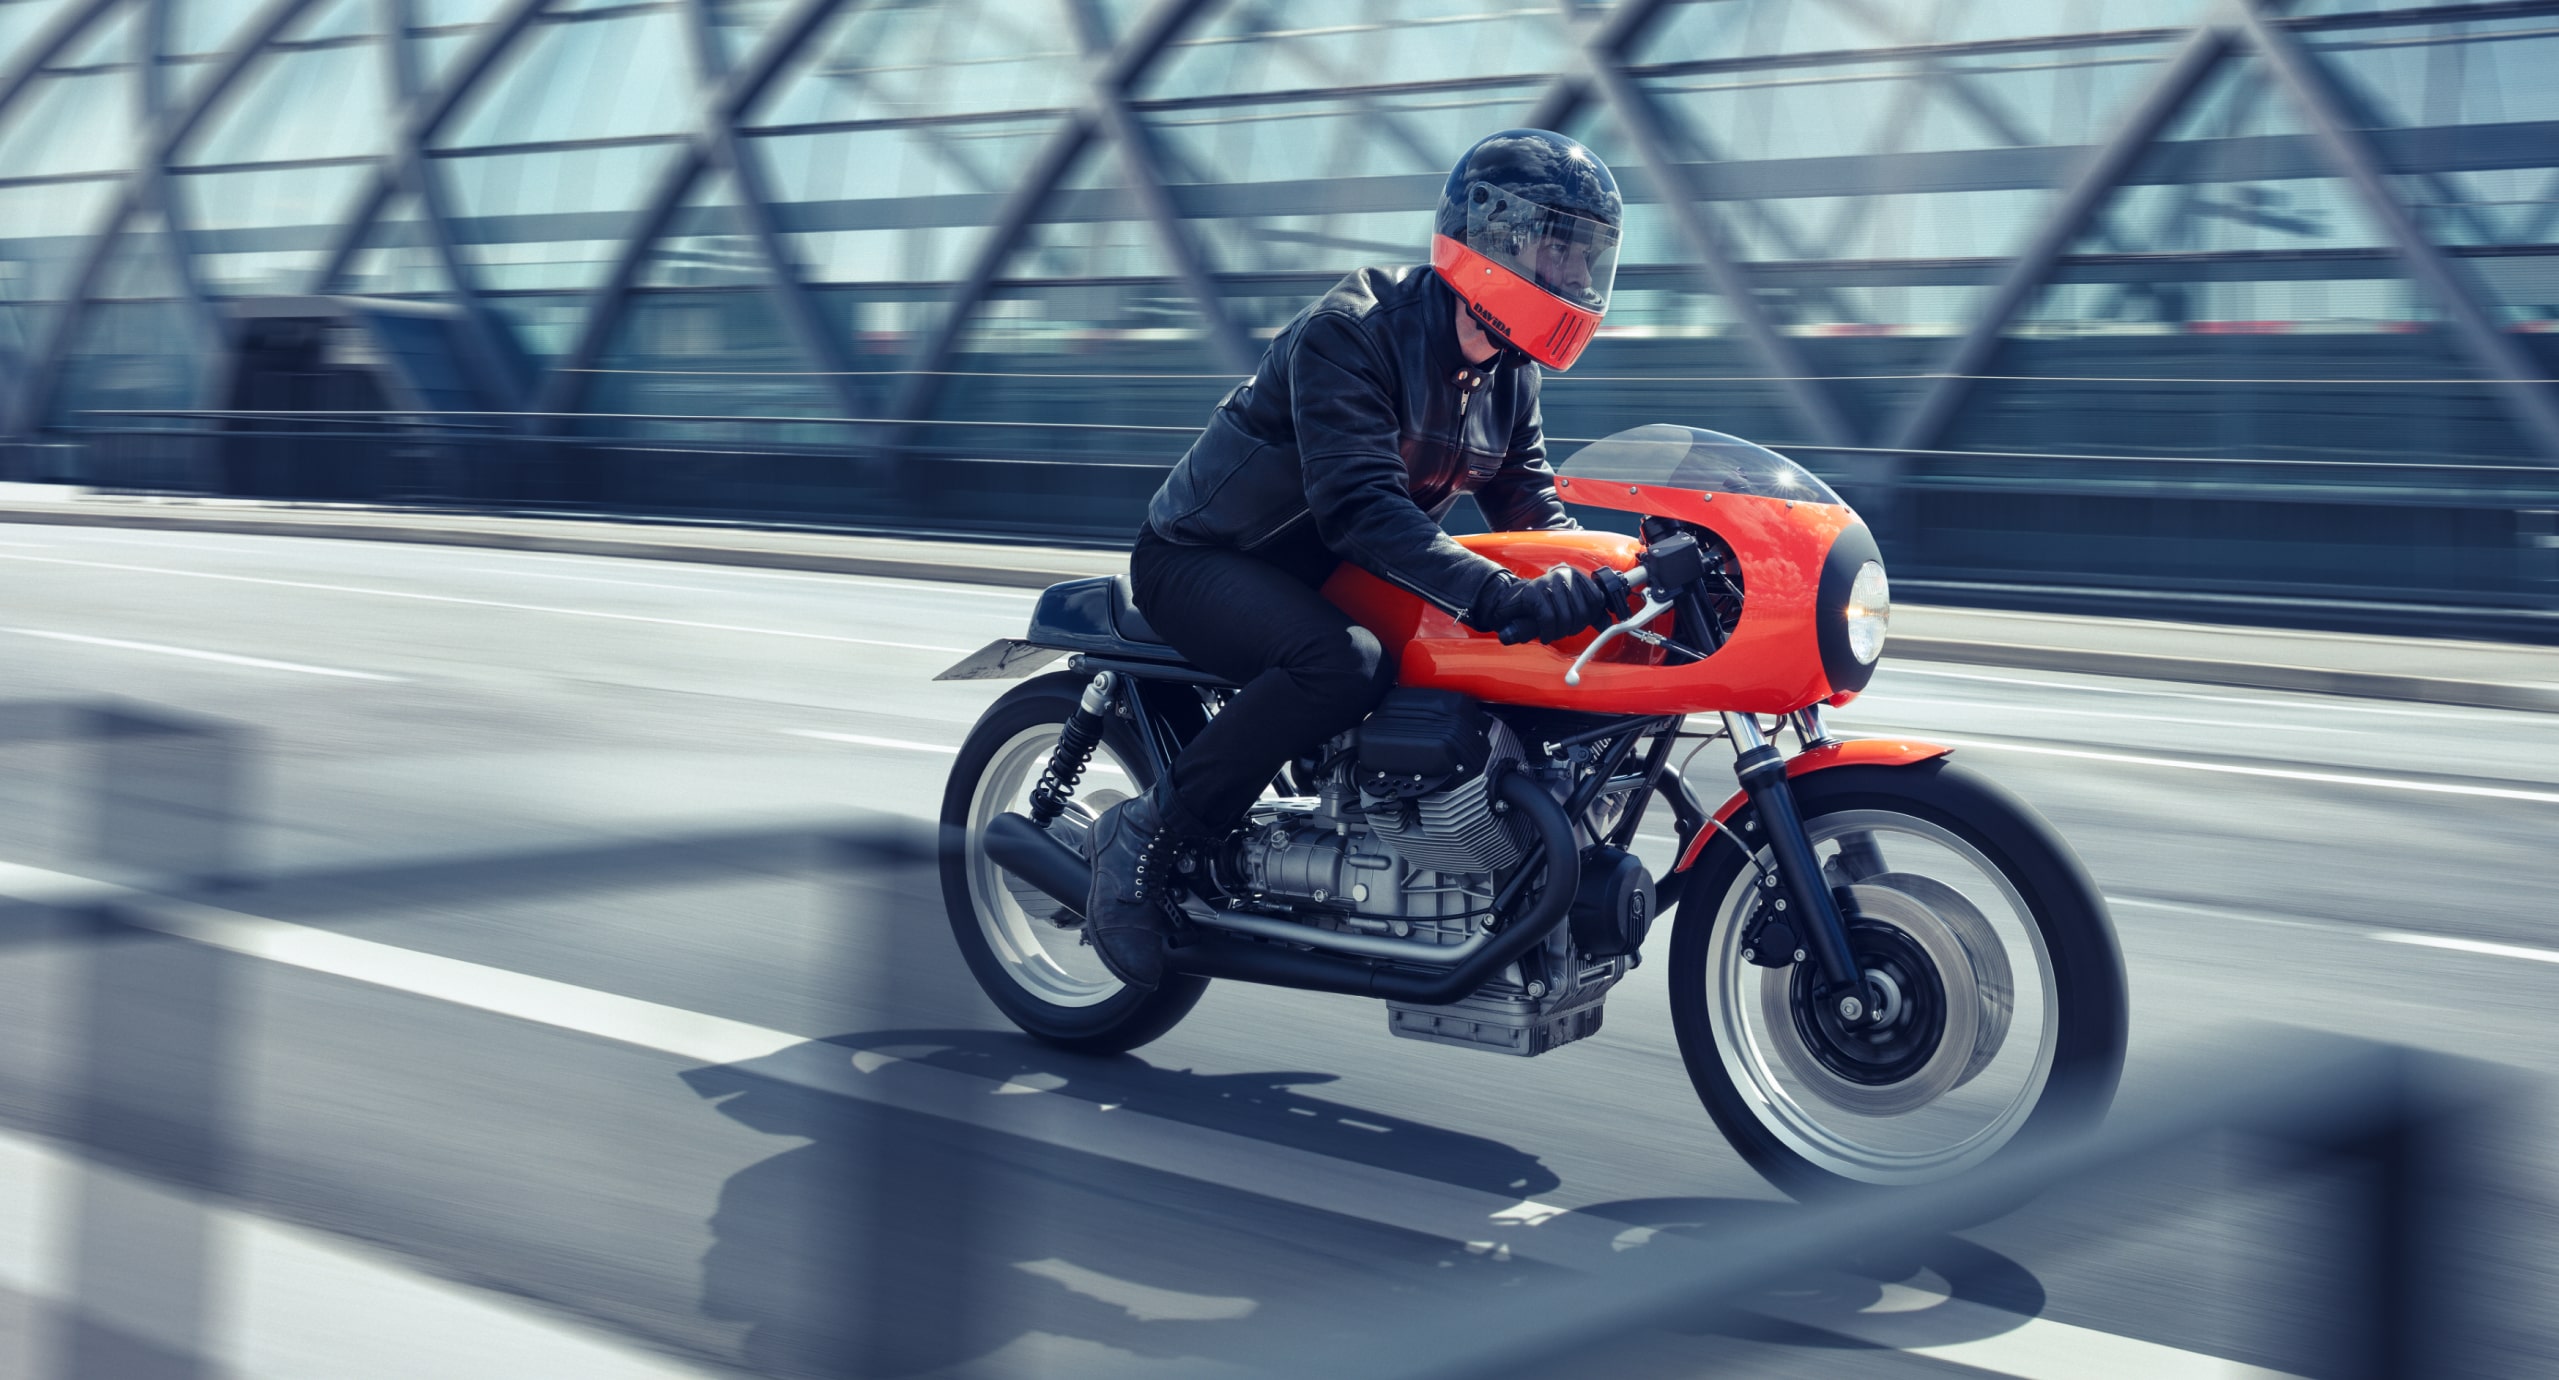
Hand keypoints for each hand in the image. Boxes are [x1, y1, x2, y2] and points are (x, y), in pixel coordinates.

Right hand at [1475, 566, 1618, 645]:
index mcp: (1575, 575)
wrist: (1509, 602)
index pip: (1597, 599)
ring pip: (1565, 617)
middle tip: (1562, 630)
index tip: (1581, 624)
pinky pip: (1548, 619)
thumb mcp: (1568, 608)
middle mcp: (1563, 575)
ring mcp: (1547, 582)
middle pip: (1582, 611)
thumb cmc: (1540, 607)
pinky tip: (1544, 635)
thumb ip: (1589, 614)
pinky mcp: (1533, 593)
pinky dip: (1547, 632)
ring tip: (1551, 633)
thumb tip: (1608, 623)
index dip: (1592, 617)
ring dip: (1558, 632)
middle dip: (1573, 628)